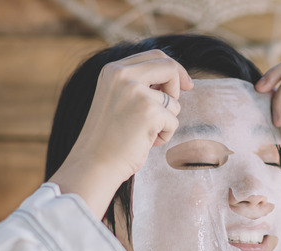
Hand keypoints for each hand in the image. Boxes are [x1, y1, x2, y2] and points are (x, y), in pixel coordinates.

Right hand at [50, 50, 193, 217]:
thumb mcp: (117, 99)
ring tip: (143, 134)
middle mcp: (122, 75)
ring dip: (165, 121)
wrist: (94, 164)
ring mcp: (136, 92)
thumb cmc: (107, 138)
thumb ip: (138, 85)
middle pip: (169, 67)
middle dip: (178, 87)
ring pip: (173, 101)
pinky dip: (165, 135)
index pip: (155, 56)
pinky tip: (145, 143)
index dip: (174, 69)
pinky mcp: (149, 112)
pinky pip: (173, 121)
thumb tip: (174, 79)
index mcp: (112, 69)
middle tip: (171, 108)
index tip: (186, 84)